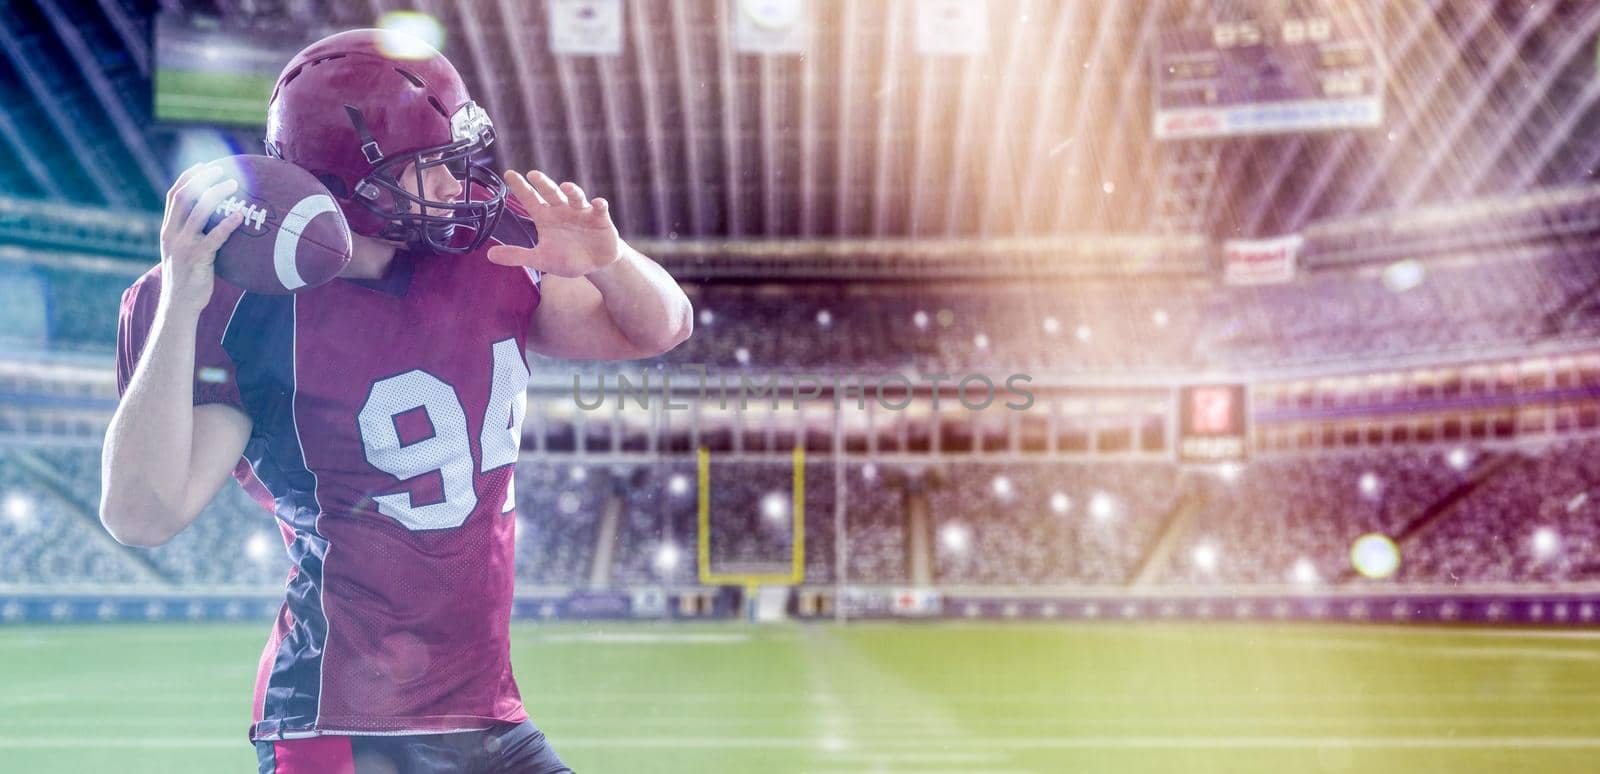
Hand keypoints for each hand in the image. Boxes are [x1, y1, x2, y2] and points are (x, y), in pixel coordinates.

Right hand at [158, 163, 244, 315]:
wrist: (179, 305)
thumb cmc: (188, 278)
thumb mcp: (184, 252)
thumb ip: (193, 235)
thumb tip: (217, 220)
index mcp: (168, 230)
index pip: (174, 196)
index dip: (187, 177)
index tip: (203, 166)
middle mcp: (172, 234)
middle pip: (184, 197)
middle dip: (201, 178)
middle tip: (222, 169)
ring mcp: (183, 245)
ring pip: (198, 211)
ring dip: (216, 194)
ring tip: (234, 184)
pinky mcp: (197, 258)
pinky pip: (214, 237)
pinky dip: (227, 224)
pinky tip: (241, 216)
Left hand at [486, 170, 621, 277]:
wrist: (595, 263)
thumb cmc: (567, 258)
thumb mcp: (541, 259)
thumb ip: (517, 255)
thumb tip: (489, 255)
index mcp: (546, 217)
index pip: (530, 199)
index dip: (520, 187)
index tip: (508, 173)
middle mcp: (562, 210)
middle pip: (551, 193)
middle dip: (543, 183)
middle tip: (533, 175)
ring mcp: (581, 212)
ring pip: (576, 197)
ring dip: (572, 191)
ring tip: (565, 187)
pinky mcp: (600, 219)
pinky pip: (600, 208)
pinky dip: (599, 205)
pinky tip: (597, 203)